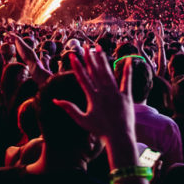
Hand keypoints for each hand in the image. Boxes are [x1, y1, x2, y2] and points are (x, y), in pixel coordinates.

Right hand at [54, 46, 136, 161]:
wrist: (118, 137)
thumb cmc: (100, 130)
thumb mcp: (82, 120)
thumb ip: (69, 108)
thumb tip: (55, 100)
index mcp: (92, 97)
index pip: (83, 78)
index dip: (77, 66)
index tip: (72, 55)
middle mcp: (103, 92)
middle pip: (95, 71)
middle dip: (89, 58)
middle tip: (85, 46)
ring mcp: (115, 93)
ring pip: (108, 73)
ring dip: (103, 60)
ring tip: (99, 48)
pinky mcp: (126, 96)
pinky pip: (127, 80)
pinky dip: (127, 70)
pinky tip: (128, 59)